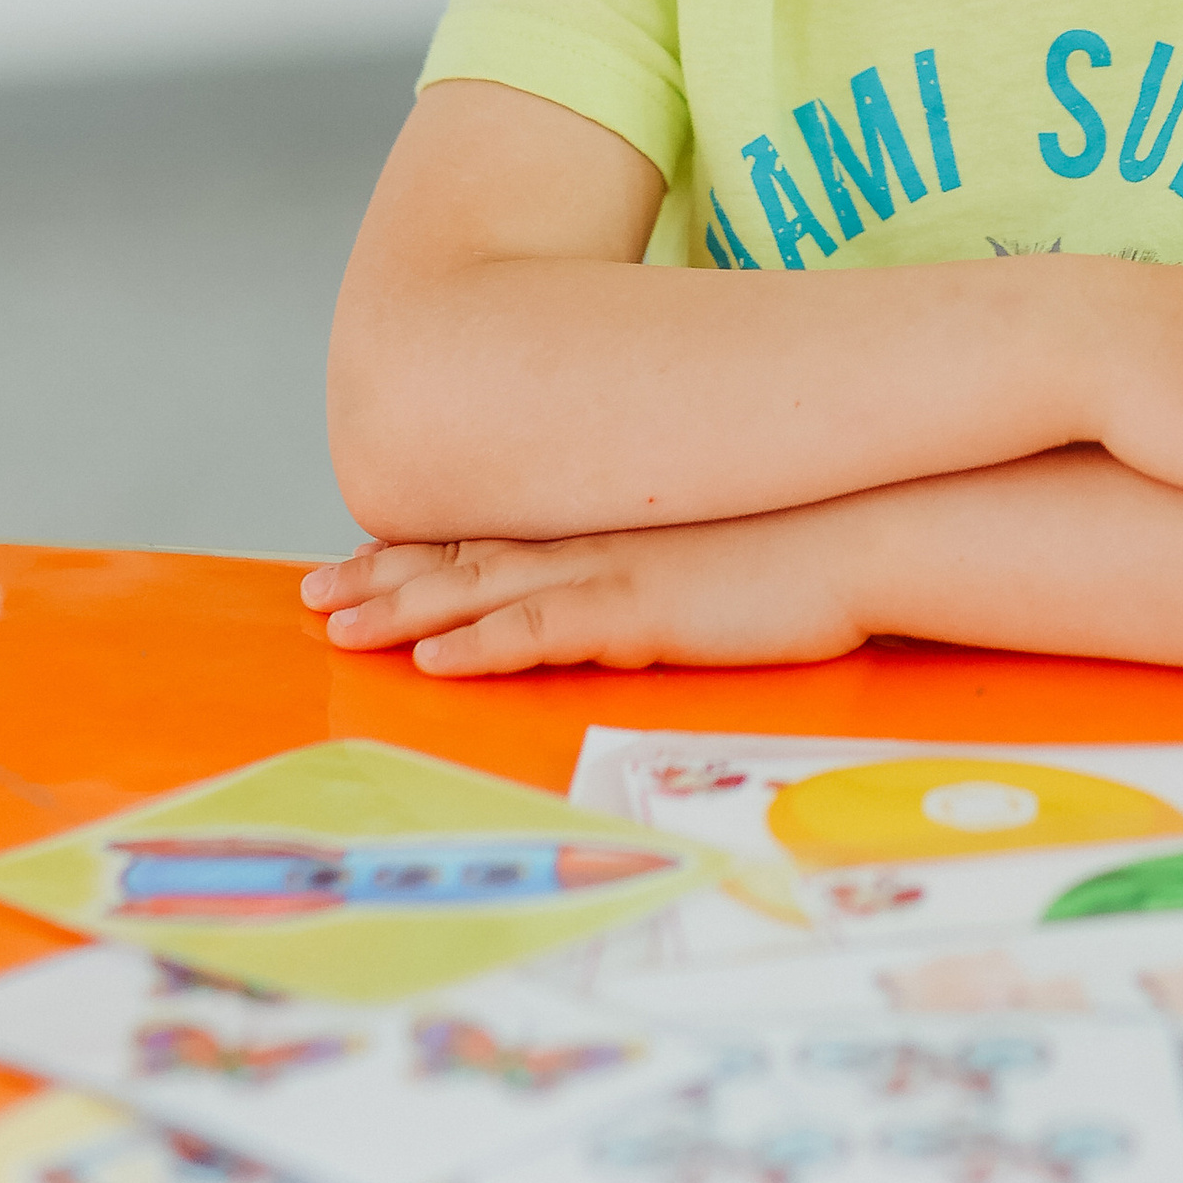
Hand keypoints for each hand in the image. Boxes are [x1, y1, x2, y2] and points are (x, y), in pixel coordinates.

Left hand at [300, 499, 869, 675]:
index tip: (358, 558)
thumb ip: (669, 557)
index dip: (420, 549)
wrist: (872, 524)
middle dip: (383, 576)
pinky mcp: (642, 611)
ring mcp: (615, 571)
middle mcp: (598, 539)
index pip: (495, 536)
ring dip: (404, 609)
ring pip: (482, 590)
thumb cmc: (814, 537)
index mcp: (612, 525)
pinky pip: (542, 630)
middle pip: (466, 557)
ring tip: (336, 625)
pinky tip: (431, 658)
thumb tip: (649, 579)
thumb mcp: (722, 543)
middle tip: (310, 591)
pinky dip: (480, 643)